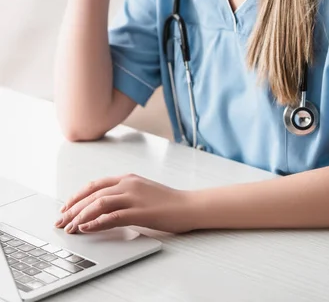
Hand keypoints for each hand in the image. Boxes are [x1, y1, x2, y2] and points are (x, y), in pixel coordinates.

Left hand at [54, 174, 193, 233]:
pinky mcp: (140, 211)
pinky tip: (87, 228)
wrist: (188, 206)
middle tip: (61, 221)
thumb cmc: (167, 201)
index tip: (65, 207)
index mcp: (128, 179)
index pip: (95, 185)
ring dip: (81, 216)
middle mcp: (128, 184)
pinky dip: (97, 222)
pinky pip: (113, 216)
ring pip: (99, 203)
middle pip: (93, 194)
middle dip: (73, 208)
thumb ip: (124, 195)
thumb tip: (104, 207)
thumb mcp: (142, 192)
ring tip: (70, 227)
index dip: (77, 196)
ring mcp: (134, 197)